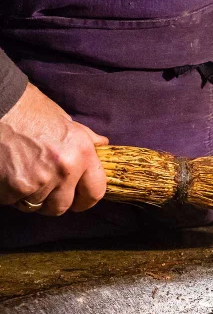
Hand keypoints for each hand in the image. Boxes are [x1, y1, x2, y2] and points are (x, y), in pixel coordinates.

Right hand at [0, 83, 107, 215]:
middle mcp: (65, 169)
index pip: (95, 193)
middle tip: (42, 188)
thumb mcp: (64, 120)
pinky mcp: (15, 186)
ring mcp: (39, 180)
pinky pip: (14, 201)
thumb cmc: (27, 107)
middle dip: (52, 201)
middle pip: (62, 206)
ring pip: (36, 205)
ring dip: (29, 196)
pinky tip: (6, 175)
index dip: (85, 201)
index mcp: (82, 152)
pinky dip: (9, 194)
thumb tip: (102, 144)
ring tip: (22, 175)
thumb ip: (85, 138)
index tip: (77, 201)